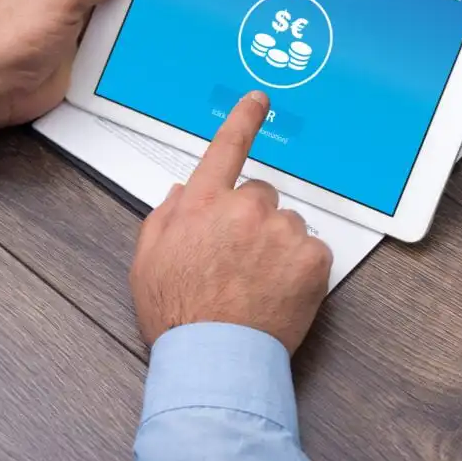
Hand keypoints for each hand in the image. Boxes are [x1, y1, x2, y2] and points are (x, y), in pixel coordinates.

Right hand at [130, 91, 332, 353]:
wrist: (215, 359)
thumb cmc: (178, 315)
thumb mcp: (148, 261)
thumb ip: (166, 218)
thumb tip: (184, 194)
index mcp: (204, 203)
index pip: (227, 148)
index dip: (244, 120)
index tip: (258, 101)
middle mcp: (245, 208)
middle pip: (262, 195)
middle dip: (255, 219)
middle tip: (240, 259)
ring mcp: (282, 232)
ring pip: (289, 225)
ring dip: (279, 245)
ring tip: (257, 283)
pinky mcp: (313, 258)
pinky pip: (312, 251)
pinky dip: (302, 269)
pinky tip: (279, 292)